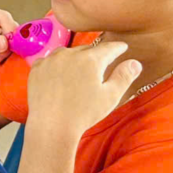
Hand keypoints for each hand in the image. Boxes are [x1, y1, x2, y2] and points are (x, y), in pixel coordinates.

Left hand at [27, 38, 142, 140]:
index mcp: (91, 59)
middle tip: (102, 62)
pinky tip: (60, 76)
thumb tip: (135, 62)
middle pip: (88, 50)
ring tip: (80, 70)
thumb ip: (124, 76)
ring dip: (75, 59)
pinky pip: (50, 61)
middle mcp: (69, 54)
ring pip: (68, 53)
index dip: (117, 48)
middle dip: (96, 55)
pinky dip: (57, 65)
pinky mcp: (37, 68)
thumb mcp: (110, 96)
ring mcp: (51, 60)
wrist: (51, 125)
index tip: (122, 47)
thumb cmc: (83, 113)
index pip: (109, 48)